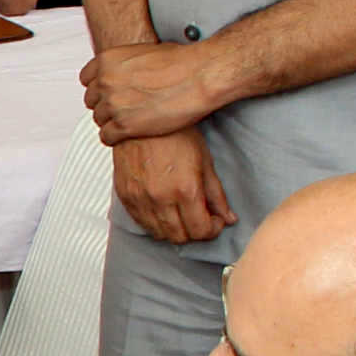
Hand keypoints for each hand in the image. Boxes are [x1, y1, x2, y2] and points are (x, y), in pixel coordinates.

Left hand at [82, 40, 229, 141]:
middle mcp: (105, 82)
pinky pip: (106, 137)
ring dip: (111, 122)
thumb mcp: (143, 52)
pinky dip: (115, 138)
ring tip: (129, 121)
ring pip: (98, 120)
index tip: (107, 93)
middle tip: (122, 108)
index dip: (99, 87)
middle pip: (92, 100)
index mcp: (107, 61)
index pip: (86, 79)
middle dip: (105, 104)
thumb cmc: (180, 62)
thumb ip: (125, 65)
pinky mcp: (125, 126)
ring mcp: (113, 105)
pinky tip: (127, 135)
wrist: (198, 76)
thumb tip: (123, 73)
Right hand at [107, 123, 234, 246]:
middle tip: (200, 218)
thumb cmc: (175, 133)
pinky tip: (164, 208)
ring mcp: (140, 199)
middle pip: (180, 237)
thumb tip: (229, 218)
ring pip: (159, 234)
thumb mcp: (204, 161)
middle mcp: (161, 198)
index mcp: (185, 189)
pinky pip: (141, 223)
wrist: (142, 118)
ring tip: (181, 213)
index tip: (214, 221)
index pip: (200, 231)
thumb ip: (216, 194)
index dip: (211, 230)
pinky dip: (155, 223)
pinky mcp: (125, 196)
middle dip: (194, 231)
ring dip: (174, 229)